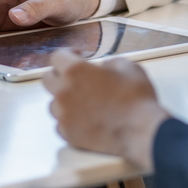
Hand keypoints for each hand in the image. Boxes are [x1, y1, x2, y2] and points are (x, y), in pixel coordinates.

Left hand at [42, 50, 168, 172]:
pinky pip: (60, 123)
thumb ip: (108, 63)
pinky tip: (84, 118)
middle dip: (59, 75)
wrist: (140, 131)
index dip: (68, 54)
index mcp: (75, 71)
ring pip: (53, 103)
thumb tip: (103, 68)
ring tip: (82, 101)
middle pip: (47, 79)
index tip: (76, 56)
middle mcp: (64, 92)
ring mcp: (64, 115)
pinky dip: (69, 120)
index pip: (57, 56)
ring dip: (64, 100)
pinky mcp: (69, 134)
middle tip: (74, 78)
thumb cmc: (135, 99)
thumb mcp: (127, 67)